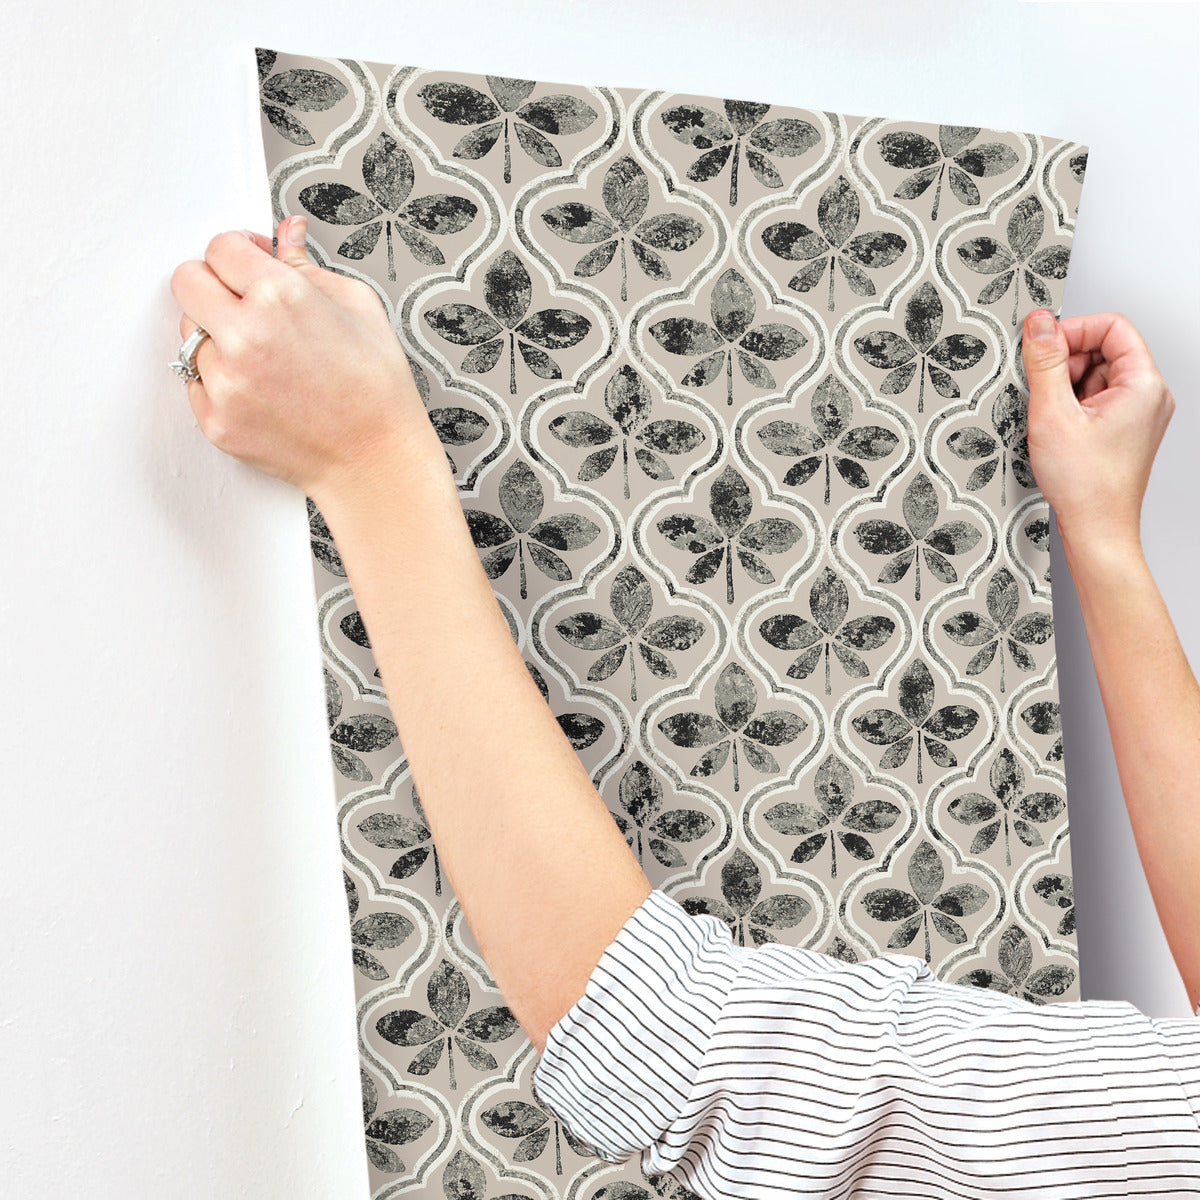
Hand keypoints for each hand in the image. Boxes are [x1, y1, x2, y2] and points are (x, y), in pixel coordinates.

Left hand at [169, 216, 433, 504]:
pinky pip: (195, 382)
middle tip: (242, 300)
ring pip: (190, 334)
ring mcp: (225, 382)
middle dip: (213, 283)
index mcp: (280, 296)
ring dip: (216, 336)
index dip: (238, 251)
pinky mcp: (216, 420)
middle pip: (186, 281)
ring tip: (263, 355)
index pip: (220, 247)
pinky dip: (220, 379)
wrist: (376, 460)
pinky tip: (260, 387)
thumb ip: (309, 265)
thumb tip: (287, 233)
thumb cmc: (377, 389)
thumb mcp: (359, 307)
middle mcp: (244, 336)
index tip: (250, 262)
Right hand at [1021, 308, 1174, 552]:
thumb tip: (1039, 323)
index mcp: (1143, 385)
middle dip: (1066, 362)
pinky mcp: (1123, 431)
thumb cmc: (1086, 485)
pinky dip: (1071, 407)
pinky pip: (1095, 401)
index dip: (1074, 330)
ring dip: (1066, 387)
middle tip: (1042, 388)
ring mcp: (1137, 415)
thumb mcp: (1053, 413)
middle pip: (1104, 350)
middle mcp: (1148, 396)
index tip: (1043, 346)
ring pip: (1096, 376)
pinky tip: (1057, 430)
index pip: (1112, 327)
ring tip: (1051, 418)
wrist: (1097, 530)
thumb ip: (1045, 362)